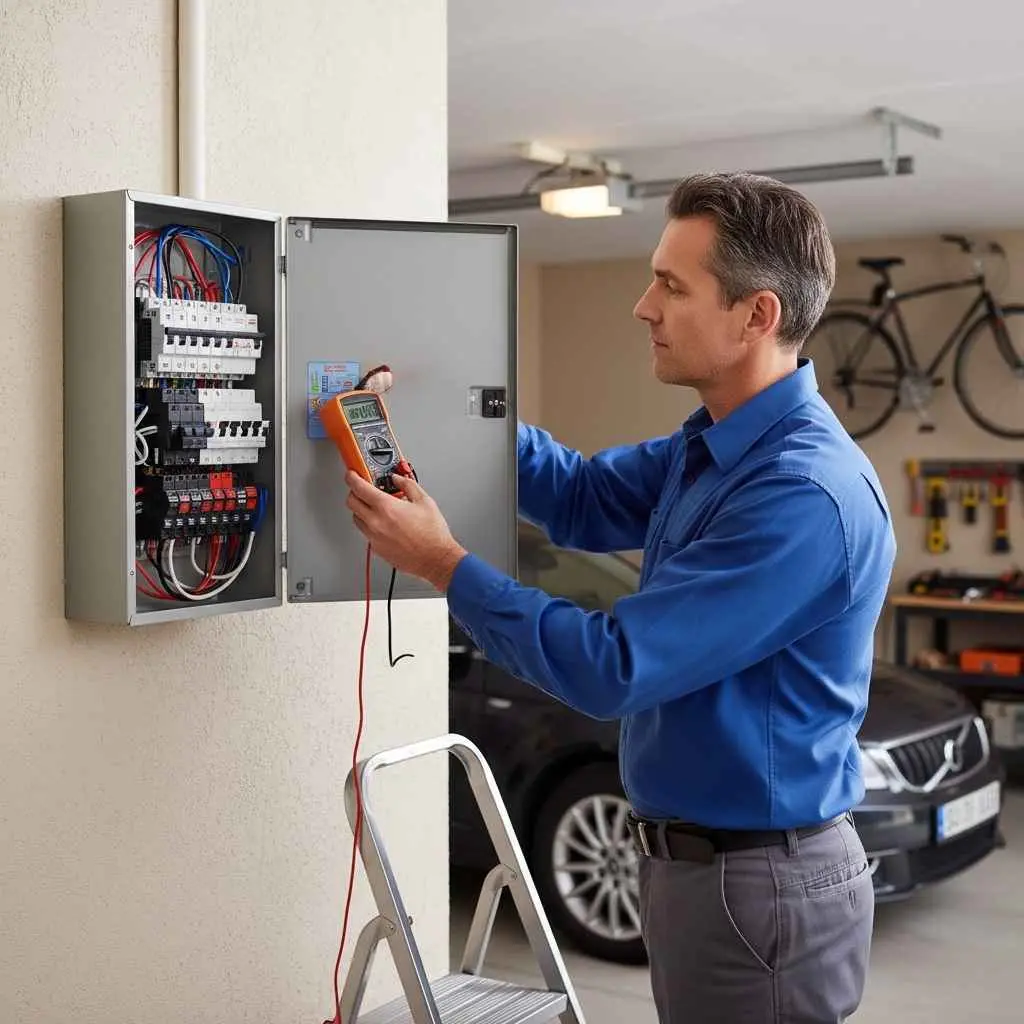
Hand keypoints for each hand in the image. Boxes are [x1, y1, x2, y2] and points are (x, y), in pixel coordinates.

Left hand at [344, 471, 467, 589]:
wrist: (435, 559)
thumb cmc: (432, 534)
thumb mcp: (425, 501)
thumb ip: (408, 485)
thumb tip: (398, 479)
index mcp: (387, 507)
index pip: (359, 487)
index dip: (352, 477)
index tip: (352, 474)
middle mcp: (376, 522)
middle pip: (351, 502)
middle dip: (355, 492)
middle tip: (363, 489)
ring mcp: (374, 537)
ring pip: (356, 518)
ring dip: (361, 509)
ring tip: (376, 507)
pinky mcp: (377, 549)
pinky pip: (366, 532)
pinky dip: (370, 525)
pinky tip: (384, 523)